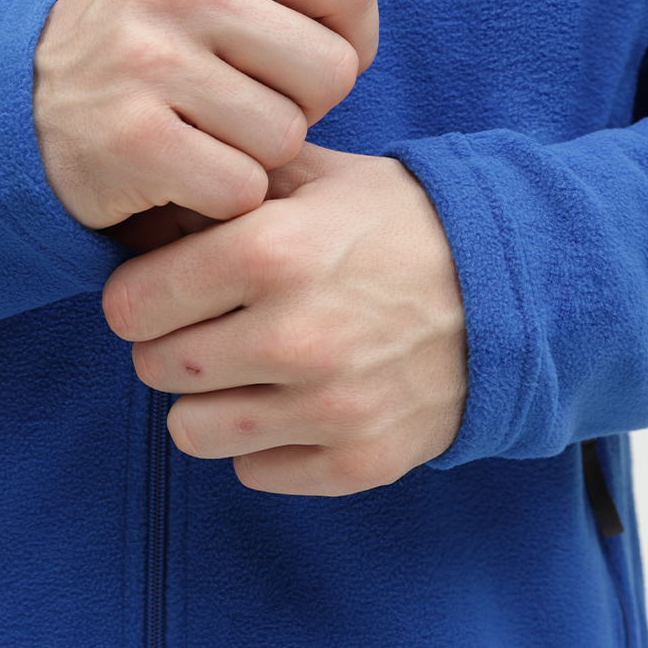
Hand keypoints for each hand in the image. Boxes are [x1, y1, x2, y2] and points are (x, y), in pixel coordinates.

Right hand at [32, 0, 398, 229]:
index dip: (352, 38)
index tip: (306, 63)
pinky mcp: (130, 139)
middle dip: (304, 107)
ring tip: (210, 139)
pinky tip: (185, 176)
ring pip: (286, 136)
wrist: (22, 107)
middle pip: (329, 70)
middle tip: (248, 109)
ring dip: (260, 157)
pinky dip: (224, 199)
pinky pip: (241, 189)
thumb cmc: (147, 44)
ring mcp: (146, 60)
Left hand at [101, 144, 467, 495]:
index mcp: (269, 252)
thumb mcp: (317, 175)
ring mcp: (328, 407)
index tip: (162, 290)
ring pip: (192, 431)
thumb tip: (144, 205)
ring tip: (247, 369)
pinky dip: (263, 444)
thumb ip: (227, 184)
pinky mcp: (359, 460)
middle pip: (156, 368)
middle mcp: (292, 336)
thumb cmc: (402, 223)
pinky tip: (296, 402)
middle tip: (208, 326)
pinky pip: (254, 471)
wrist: (516, 287)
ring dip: (207, 402)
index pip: (130, 305)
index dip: (138, 295)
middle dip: (169, 344)